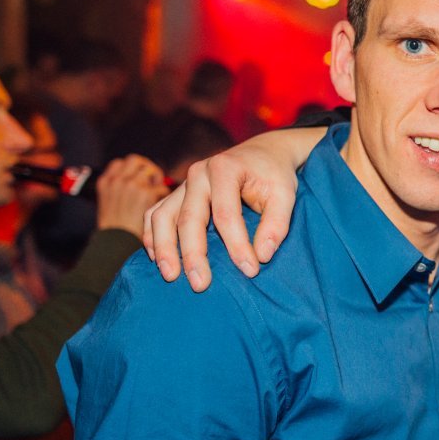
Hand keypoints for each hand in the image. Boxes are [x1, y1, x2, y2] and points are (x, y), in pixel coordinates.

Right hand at [95, 155, 169, 237]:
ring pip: (150, 170)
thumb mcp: (110, 205)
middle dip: (147, 168)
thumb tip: (141, 185)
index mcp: (105, 181)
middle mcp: (117, 180)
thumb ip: (122, 192)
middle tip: (154, 182)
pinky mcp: (145, 193)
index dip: (132, 168)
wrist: (114, 245)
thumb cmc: (115, 230)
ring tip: (159, 193)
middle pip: (136, 161)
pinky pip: (161, 187)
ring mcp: (131, 185)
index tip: (140, 178)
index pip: (120, 163)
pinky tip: (163, 206)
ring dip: (157, 179)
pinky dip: (164, 195)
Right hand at [143, 128, 320, 291]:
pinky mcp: (178, 193)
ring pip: (163, 216)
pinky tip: (157, 258)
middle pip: (189, 218)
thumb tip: (263, 256)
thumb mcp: (285, 194)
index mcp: (225, 168)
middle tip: (200, 285)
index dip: (236, 245)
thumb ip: (277, 224)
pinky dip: (153, 236)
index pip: (226, 214)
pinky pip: (155, 214)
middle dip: (193, 254)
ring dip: (164, 248)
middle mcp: (199, 173)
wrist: (263, 153)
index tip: (250, 270)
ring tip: (170, 276)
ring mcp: (184, 183)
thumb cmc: (274, 175)